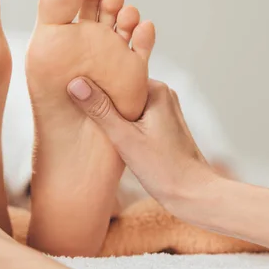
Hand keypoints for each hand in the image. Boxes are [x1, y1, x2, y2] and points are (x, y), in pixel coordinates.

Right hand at [67, 77, 219, 215]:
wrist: (194, 194)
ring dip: (111, 112)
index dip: (97, 80)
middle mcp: (164, 95)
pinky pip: (137, 117)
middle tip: (74, 100)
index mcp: (157, 90)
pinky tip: (106, 132)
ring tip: (86, 116)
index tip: (74, 81)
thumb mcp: (125, 139)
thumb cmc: (164, 168)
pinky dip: (122, 123)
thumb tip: (76, 84)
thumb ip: (101, 110)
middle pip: (123, 89)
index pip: (120, 74)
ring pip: (129, 104)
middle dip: (103, 96)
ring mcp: (165, 111)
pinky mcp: (164, 126)